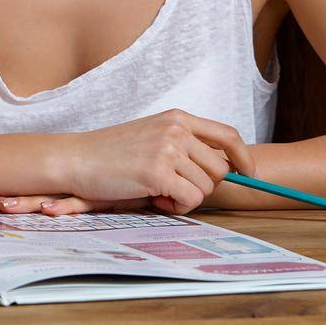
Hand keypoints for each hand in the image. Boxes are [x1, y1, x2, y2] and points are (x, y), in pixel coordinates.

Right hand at [0, 110, 255, 216]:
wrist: (76, 158)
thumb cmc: (111, 154)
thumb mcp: (152, 136)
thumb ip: (183, 145)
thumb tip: (222, 168)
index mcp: (177, 118)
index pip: (227, 135)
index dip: (243, 157)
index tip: (249, 173)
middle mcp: (176, 130)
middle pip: (220, 169)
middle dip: (203, 186)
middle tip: (174, 190)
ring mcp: (168, 149)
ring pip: (205, 188)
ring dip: (186, 198)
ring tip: (159, 192)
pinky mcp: (158, 172)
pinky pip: (189, 199)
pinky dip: (176, 206)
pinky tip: (155, 199)